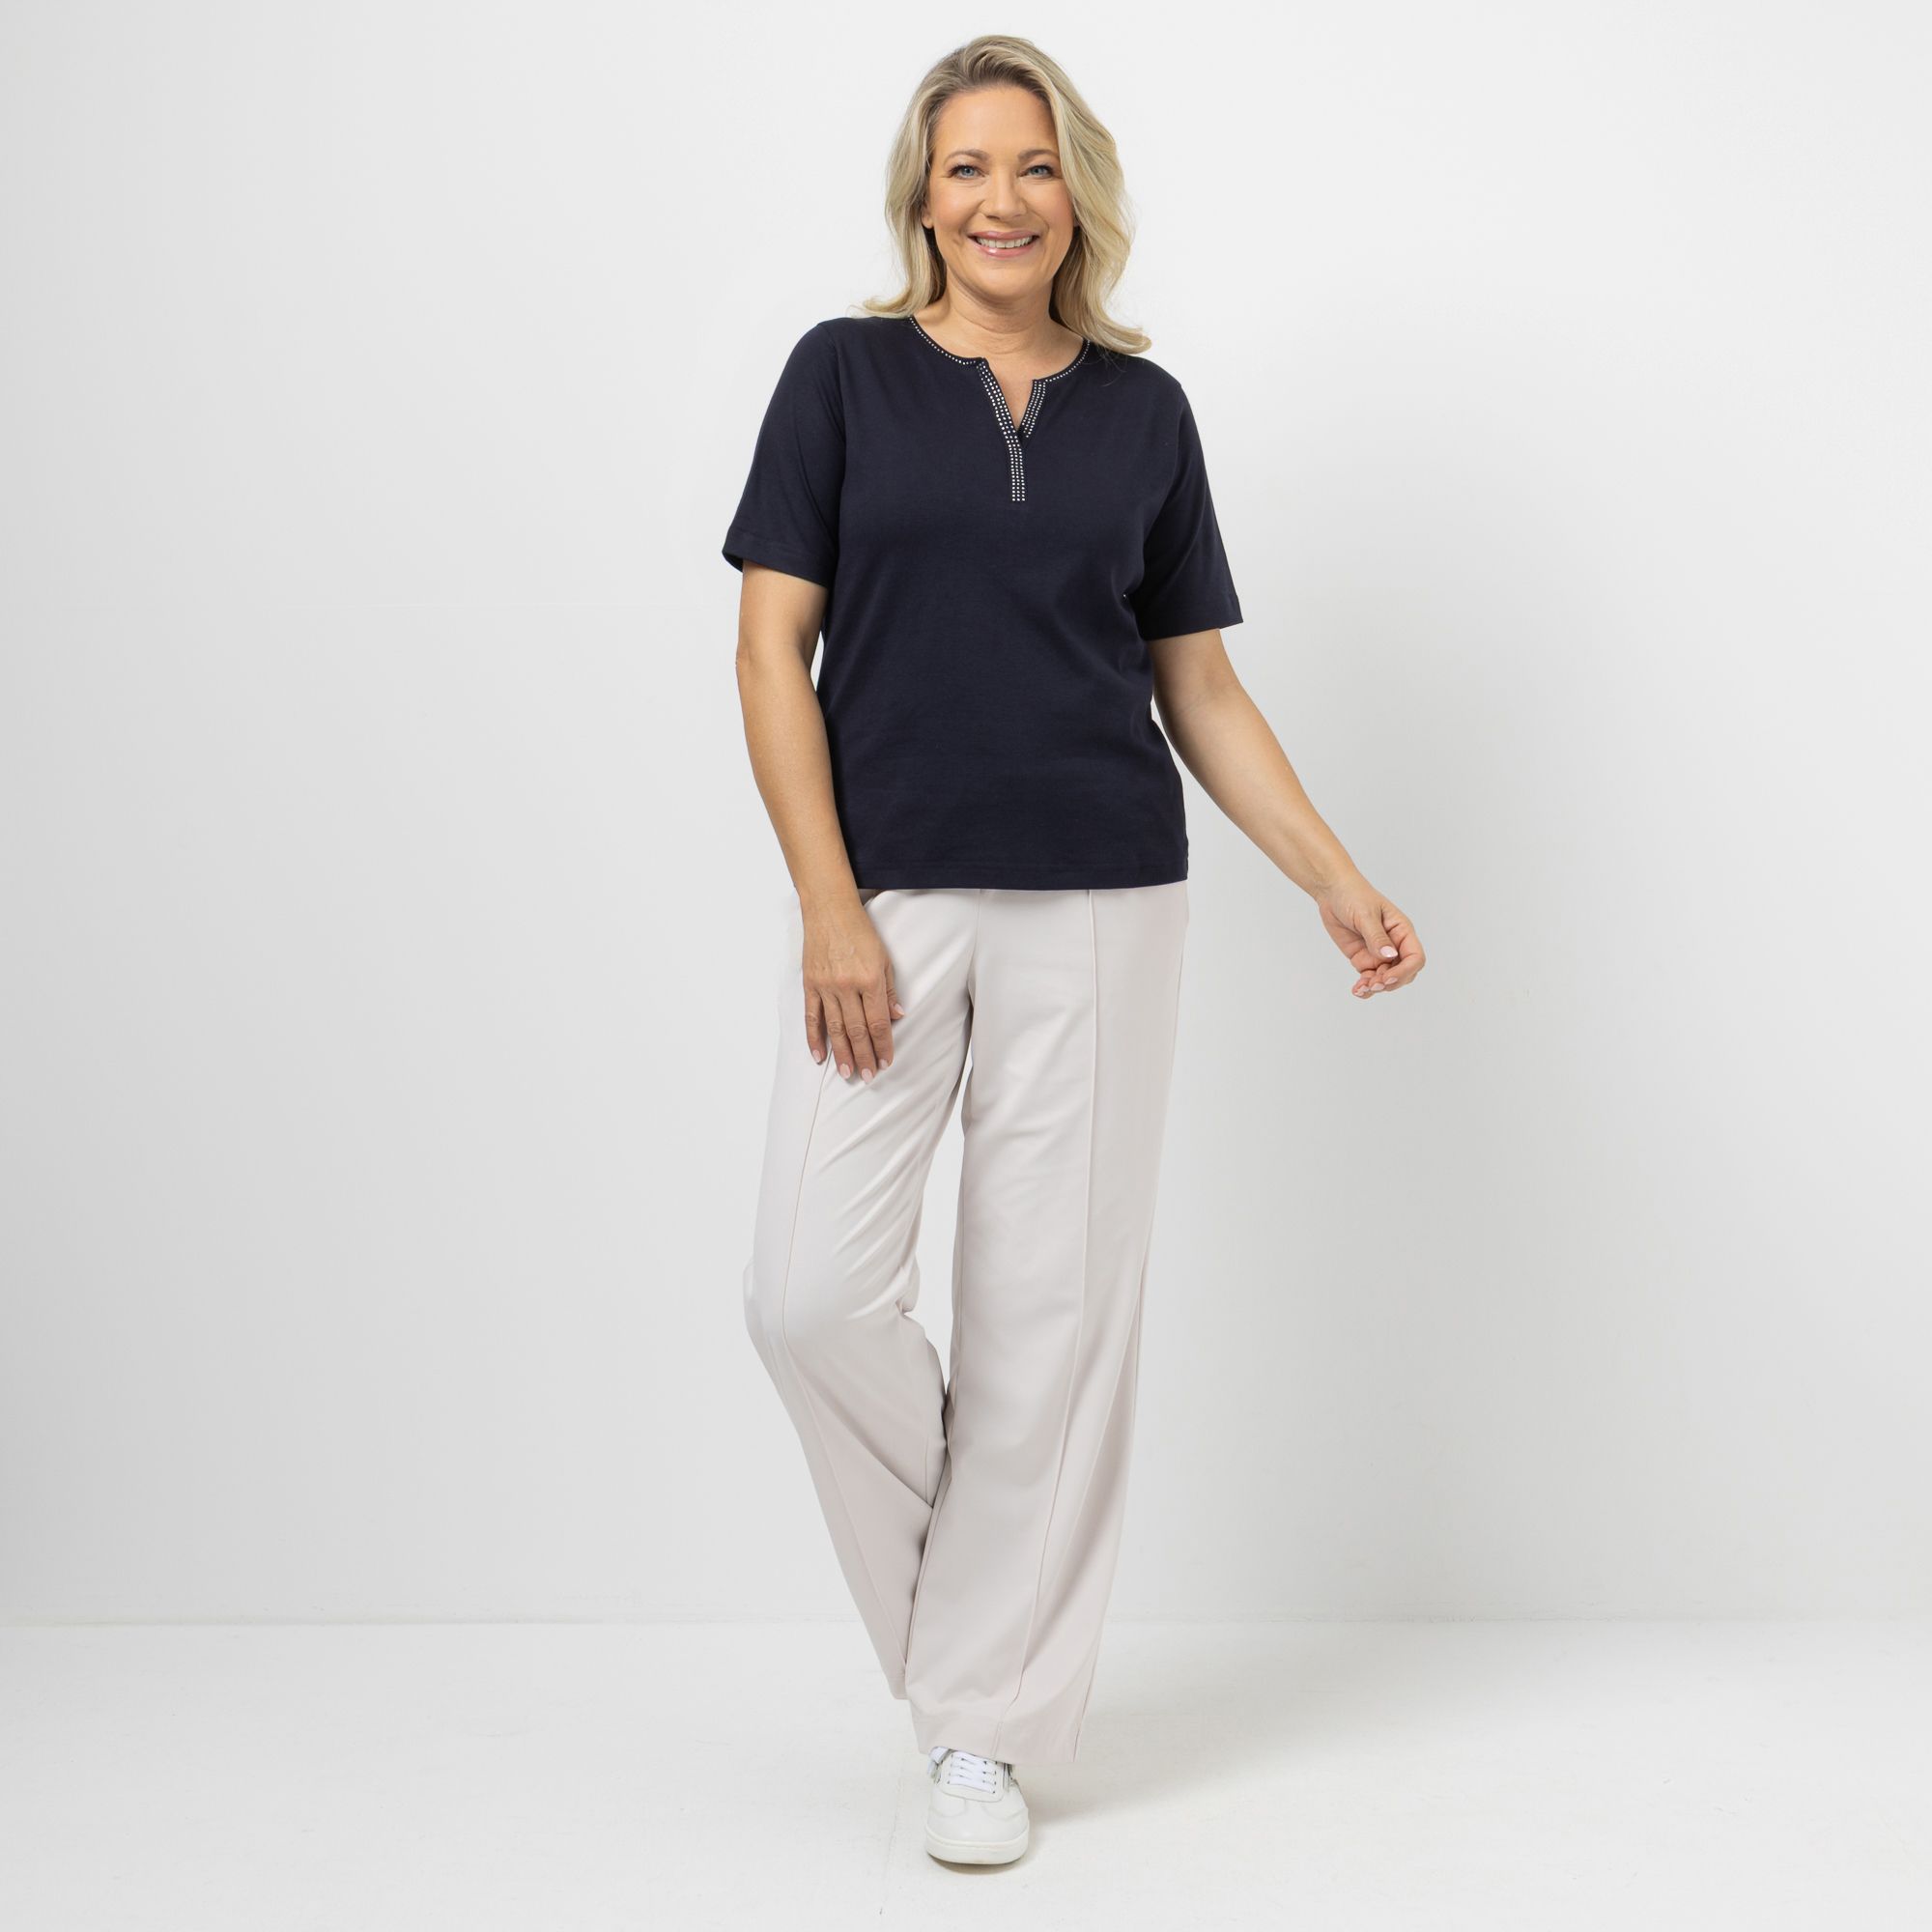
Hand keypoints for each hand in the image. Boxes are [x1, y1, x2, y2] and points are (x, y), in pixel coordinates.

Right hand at [801, 899, 904, 1078]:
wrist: (829, 909)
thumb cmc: (860, 930)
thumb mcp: (883, 957)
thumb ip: (889, 989)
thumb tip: (896, 1016)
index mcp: (869, 979)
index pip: (878, 1022)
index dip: (883, 1045)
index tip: (886, 1062)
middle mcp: (847, 986)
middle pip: (857, 1030)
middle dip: (864, 1056)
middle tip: (868, 1076)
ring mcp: (826, 987)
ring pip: (834, 1028)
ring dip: (842, 1053)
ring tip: (848, 1072)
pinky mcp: (810, 984)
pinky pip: (812, 1017)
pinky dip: (814, 1038)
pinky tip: (818, 1056)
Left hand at [1317, 875, 1426, 999]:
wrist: (1332, 892)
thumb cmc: (1354, 895)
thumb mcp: (1366, 915)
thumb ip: (1377, 937)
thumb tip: (1390, 956)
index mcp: (1402, 931)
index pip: (1415, 957)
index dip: (1405, 971)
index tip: (1387, 976)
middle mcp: (1394, 945)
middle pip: (1404, 973)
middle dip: (1391, 983)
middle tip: (1373, 984)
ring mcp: (1379, 954)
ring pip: (1386, 979)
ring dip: (1377, 988)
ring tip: (1361, 989)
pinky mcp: (1363, 958)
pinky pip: (1369, 978)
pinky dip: (1365, 987)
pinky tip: (1357, 990)